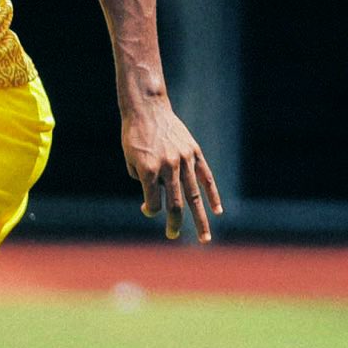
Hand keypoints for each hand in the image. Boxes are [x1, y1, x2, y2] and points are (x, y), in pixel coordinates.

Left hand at [122, 100, 222, 243]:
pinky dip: (212, 195)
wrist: (147, 109)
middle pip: (175, 203)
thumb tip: (156, 197)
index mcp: (149, 170)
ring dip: (200, 219)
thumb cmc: (133, 135)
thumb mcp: (131, 159)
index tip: (147, 209)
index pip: (154, 202)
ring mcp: (184, 160)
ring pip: (194, 195)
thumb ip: (143, 179)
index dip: (151, 210)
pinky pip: (206, 178)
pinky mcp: (194, 153)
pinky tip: (217, 211)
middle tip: (173, 235)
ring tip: (204, 237)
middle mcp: (168, 167)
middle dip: (174, 223)